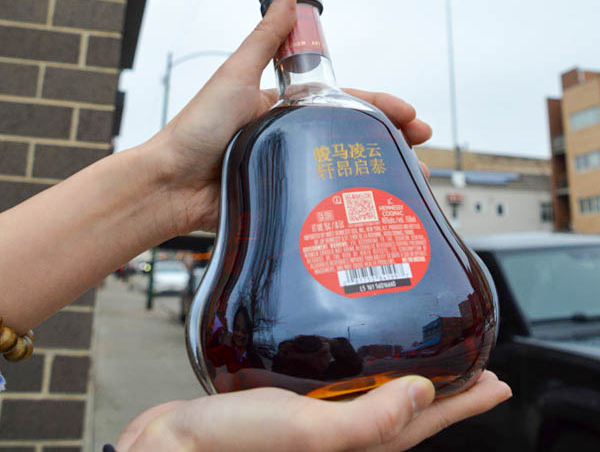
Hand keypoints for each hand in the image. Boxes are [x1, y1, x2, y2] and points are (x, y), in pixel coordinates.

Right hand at [115, 370, 510, 450]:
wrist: (167, 445)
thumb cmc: (229, 447)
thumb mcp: (307, 436)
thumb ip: (366, 422)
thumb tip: (424, 393)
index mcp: (352, 448)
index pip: (423, 425)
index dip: (464, 405)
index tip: (497, 382)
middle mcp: (341, 437)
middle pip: (408, 413)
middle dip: (446, 392)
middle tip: (475, 368)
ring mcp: (316, 422)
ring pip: (377, 398)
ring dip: (407, 377)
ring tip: (427, 355)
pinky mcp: (291, 404)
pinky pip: (342, 386)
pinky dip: (362, 368)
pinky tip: (357, 351)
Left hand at [147, 0, 431, 235]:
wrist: (167, 184)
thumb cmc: (197, 127)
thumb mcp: (236, 75)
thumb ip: (265, 37)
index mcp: (283, 107)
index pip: (343, 101)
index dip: (378, 105)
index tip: (409, 114)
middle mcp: (289, 137)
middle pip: (350, 135)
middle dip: (390, 138)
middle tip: (420, 146)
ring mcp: (286, 169)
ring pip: (342, 169)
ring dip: (378, 172)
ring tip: (409, 179)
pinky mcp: (279, 200)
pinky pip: (320, 199)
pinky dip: (349, 202)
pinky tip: (372, 209)